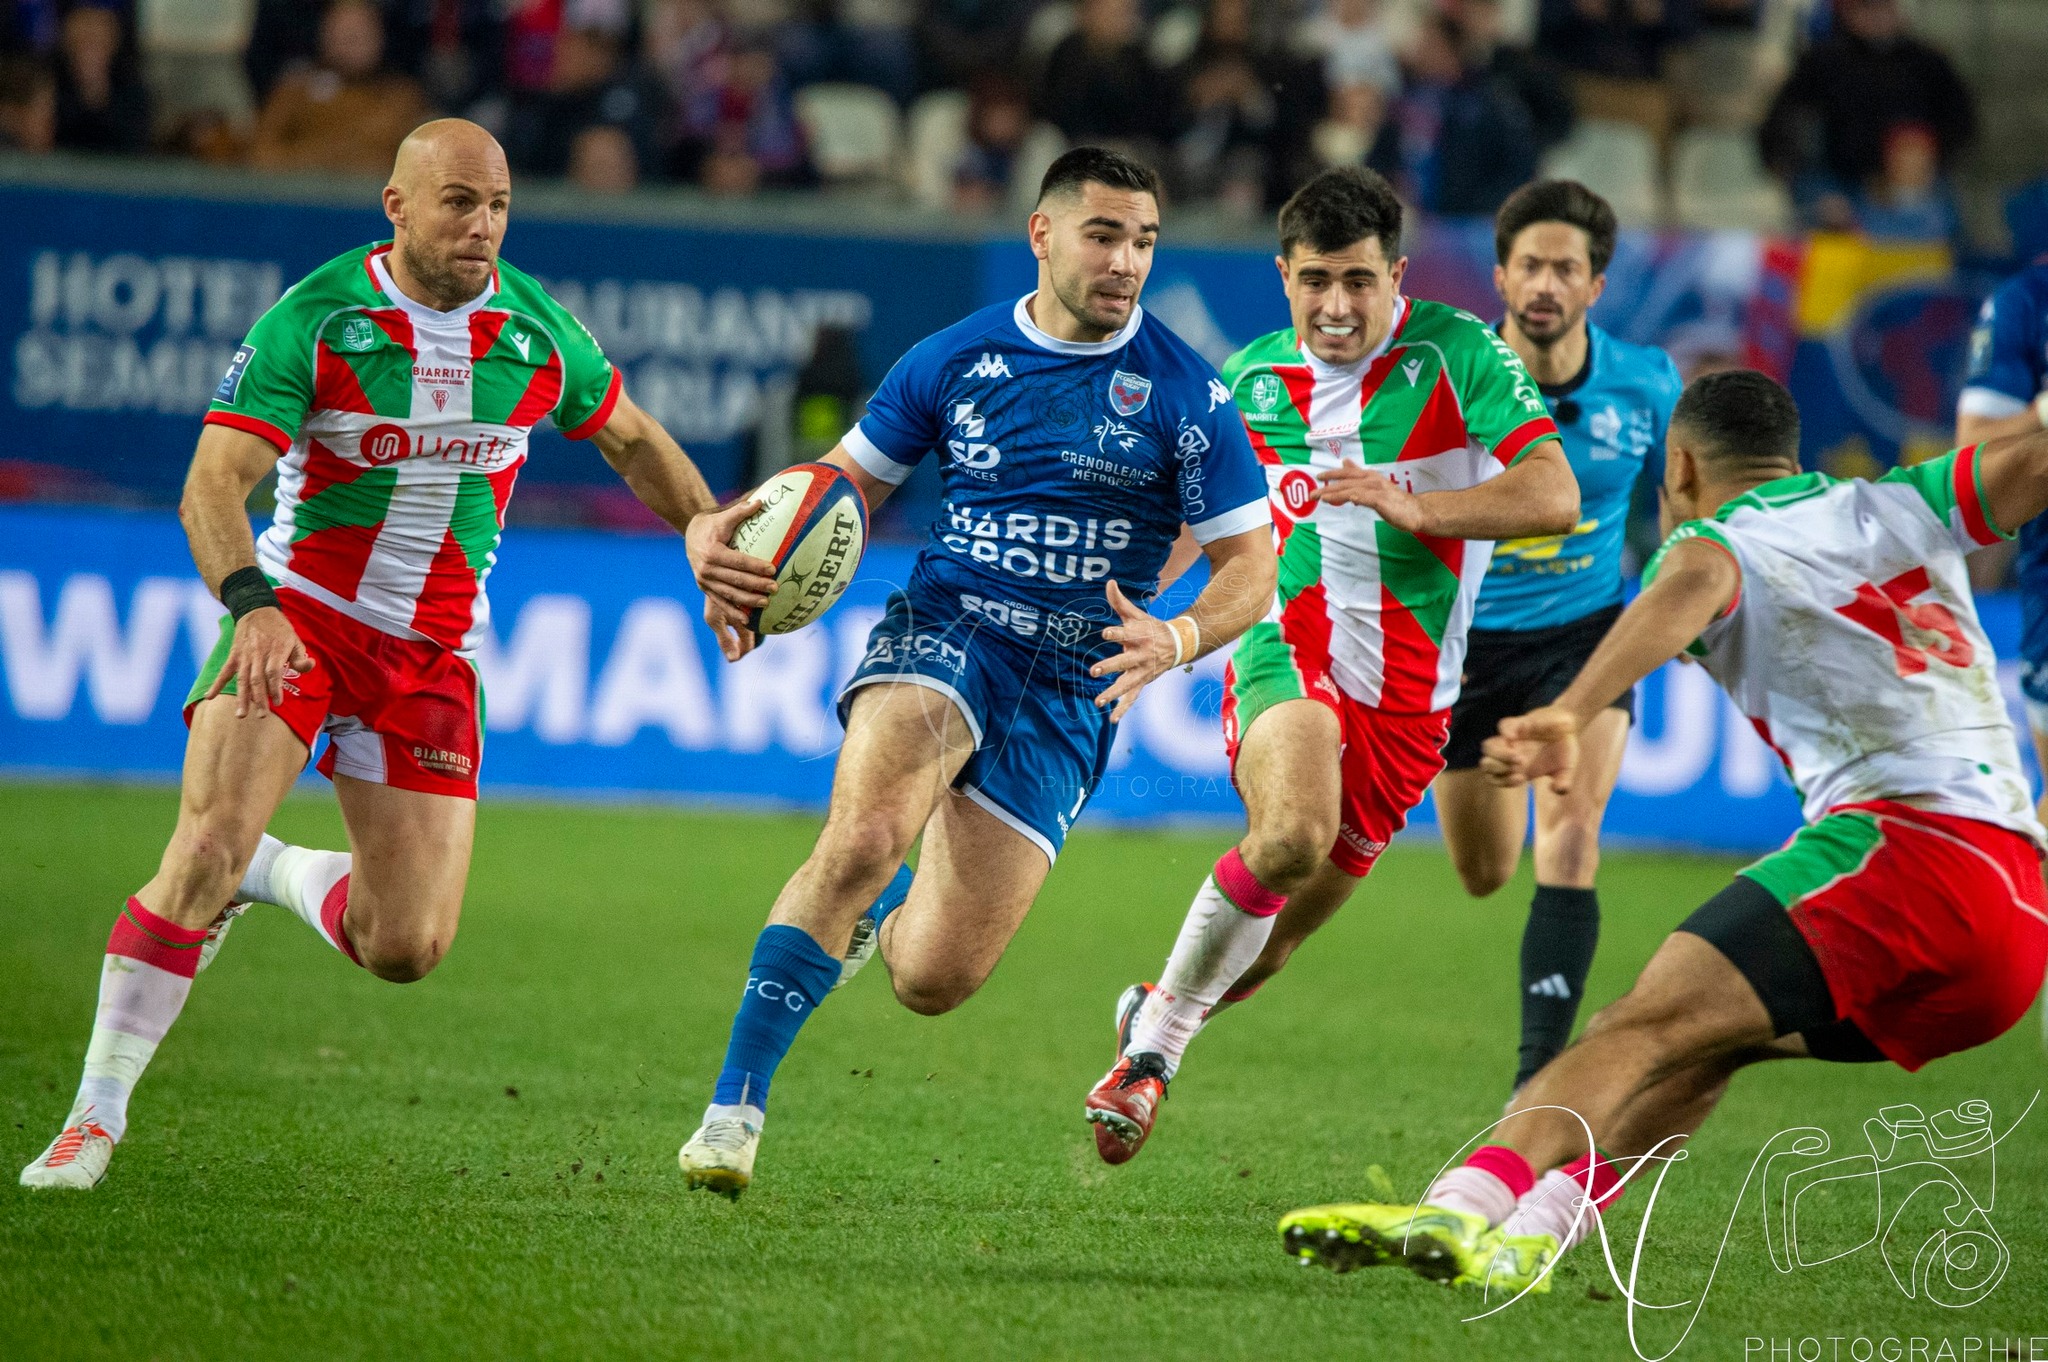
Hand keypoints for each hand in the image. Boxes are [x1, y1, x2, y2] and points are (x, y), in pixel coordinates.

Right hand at [203, 606, 312, 718]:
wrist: (256, 610)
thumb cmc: (280, 629)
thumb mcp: (295, 639)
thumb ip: (301, 656)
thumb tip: (310, 666)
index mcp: (275, 650)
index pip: (273, 672)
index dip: (275, 688)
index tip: (277, 703)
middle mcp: (258, 654)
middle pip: (257, 679)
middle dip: (259, 698)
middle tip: (262, 715)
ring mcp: (244, 655)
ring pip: (242, 679)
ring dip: (242, 697)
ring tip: (241, 715)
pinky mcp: (234, 655)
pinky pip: (224, 671)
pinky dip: (216, 684)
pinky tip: (210, 697)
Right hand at [685, 499, 776, 662]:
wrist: (691, 535)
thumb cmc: (713, 525)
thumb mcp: (724, 516)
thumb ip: (741, 510)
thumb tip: (761, 502)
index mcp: (712, 552)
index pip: (737, 561)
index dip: (755, 566)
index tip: (773, 569)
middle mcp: (706, 569)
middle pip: (735, 580)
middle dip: (756, 585)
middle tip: (775, 588)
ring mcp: (704, 581)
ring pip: (729, 594)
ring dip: (748, 601)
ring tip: (766, 603)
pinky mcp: (705, 589)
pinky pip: (720, 603)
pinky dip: (733, 612)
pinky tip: (747, 620)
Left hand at [1090, 581, 1182, 722]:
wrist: (1178, 644)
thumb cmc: (1150, 627)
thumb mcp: (1136, 614)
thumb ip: (1120, 602)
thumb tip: (1109, 582)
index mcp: (1139, 636)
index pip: (1126, 633)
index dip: (1116, 633)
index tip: (1106, 633)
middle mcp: (1141, 654)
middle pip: (1124, 661)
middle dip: (1110, 666)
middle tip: (1094, 670)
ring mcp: (1142, 671)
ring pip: (1127, 684)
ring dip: (1113, 693)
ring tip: (1098, 702)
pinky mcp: (1143, 682)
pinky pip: (1132, 697)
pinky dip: (1123, 708)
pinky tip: (1112, 719)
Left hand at [1317, 459, 1430, 532]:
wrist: (1417, 512)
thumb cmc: (1396, 502)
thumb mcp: (1375, 487)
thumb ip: (1360, 477)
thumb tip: (1346, 464)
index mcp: (1370, 477)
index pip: (1348, 473)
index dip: (1333, 474)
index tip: (1319, 477)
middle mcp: (1373, 480)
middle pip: (1346, 481)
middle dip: (1328, 486)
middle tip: (1312, 493)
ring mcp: (1378, 490)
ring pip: (1352, 489)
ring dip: (1335, 493)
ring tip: (1321, 497)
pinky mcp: (1382, 501)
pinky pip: (1365, 498)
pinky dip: (1353, 497)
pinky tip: (1343, 499)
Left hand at [1479, 705, 1581, 792]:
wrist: (1569, 726)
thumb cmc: (1563, 750)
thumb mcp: (1566, 769)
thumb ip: (1564, 782)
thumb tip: (1558, 790)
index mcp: (1517, 767)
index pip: (1496, 777)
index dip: (1503, 781)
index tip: (1521, 779)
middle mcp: (1509, 754)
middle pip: (1486, 764)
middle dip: (1496, 768)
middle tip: (1519, 766)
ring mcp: (1511, 738)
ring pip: (1487, 746)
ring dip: (1499, 754)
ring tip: (1519, 757)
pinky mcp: (1518, 723)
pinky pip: (1503, 726)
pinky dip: (1506, 733)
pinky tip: (1515, 738)